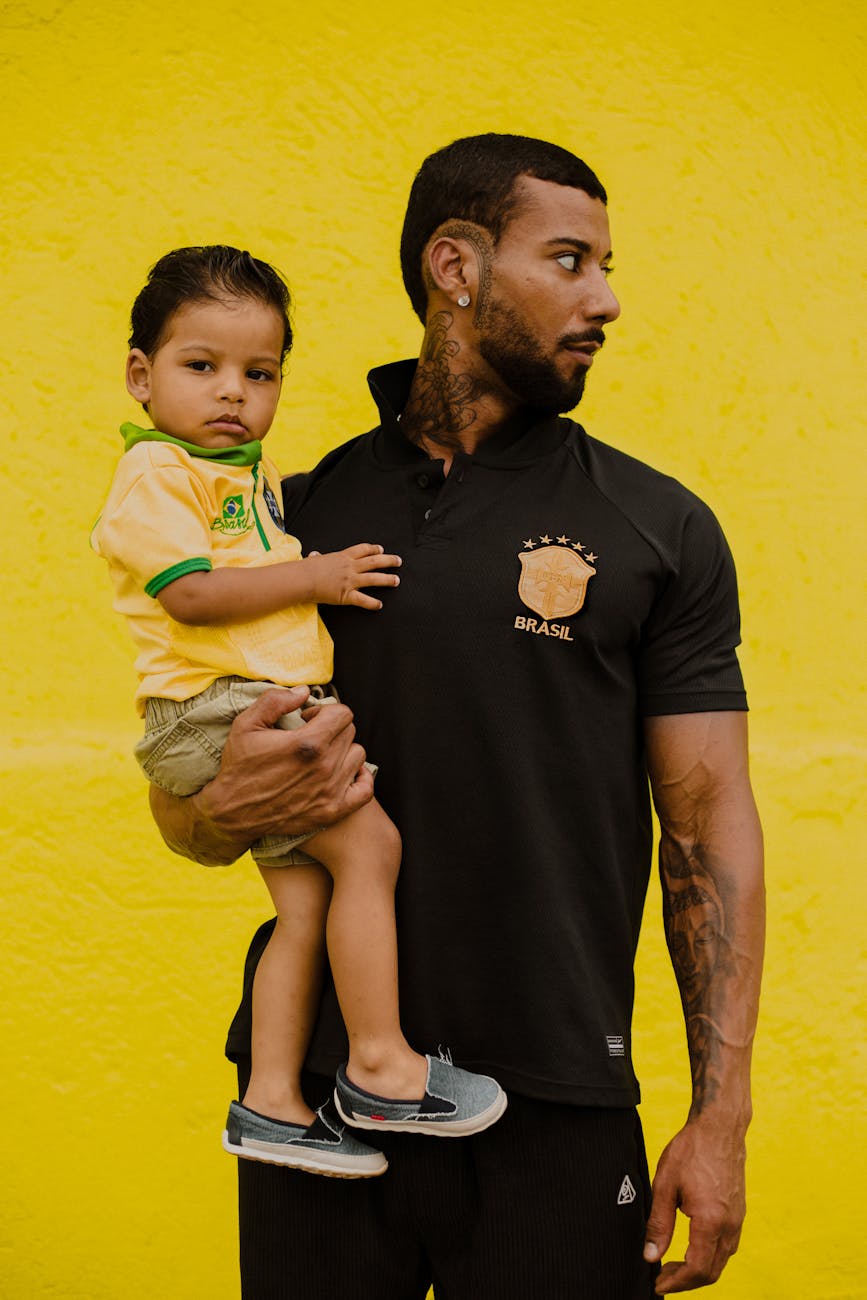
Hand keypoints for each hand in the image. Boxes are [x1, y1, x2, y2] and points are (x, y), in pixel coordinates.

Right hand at [150, 687, 373, 863]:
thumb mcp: (246, 724)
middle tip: (311, 735)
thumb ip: (275, 700)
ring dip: (343, 751)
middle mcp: (325, 767)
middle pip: (349, 732)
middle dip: (332, 728)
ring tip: (322, 755)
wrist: (232, 813)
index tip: (307, 719)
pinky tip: (344, 773)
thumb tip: (304, 692)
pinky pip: (365, 789)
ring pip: (358, 756)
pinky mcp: (332, 811)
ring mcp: (331, 791)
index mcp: (307, 743)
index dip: (324, 710)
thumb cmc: (239, 767)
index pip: (343, 714)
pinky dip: (361, 778)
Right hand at [307, 543, 400, 608]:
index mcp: (343, 557)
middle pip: (374, 561)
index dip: (374, 549)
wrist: (302, 579)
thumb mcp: (315, 559)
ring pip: (374, 578)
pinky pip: (363, 600)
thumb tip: (314, 555)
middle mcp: (350, 567)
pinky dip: (372, 603)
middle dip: (388, 560)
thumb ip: (318, 557)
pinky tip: (379, 605)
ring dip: (387, 579)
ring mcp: (350, 581)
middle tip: (398, 561)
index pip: (363, 550)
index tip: (381, 549)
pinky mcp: (347, 595)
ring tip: (396, 580)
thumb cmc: (306, 569)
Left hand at [644, 1116, 746, 1292]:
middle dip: (686, 1282)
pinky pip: (727, 1247)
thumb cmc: (691, 1150)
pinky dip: (710, 1257)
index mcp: (710, 1221)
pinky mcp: (739, 1213)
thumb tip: (651, 1256)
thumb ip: (659, 1224)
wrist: (719, 1127)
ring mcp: (737, 1220)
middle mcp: (729, 1225)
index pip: (696, 1269)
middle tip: (662, 1278)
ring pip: (721, 1262)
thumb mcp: (665, 1185)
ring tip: (673, 1265)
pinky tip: (692, 1248)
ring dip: (698, 1271)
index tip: (658, 1285)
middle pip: (711, 1272)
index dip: (676, 1283)